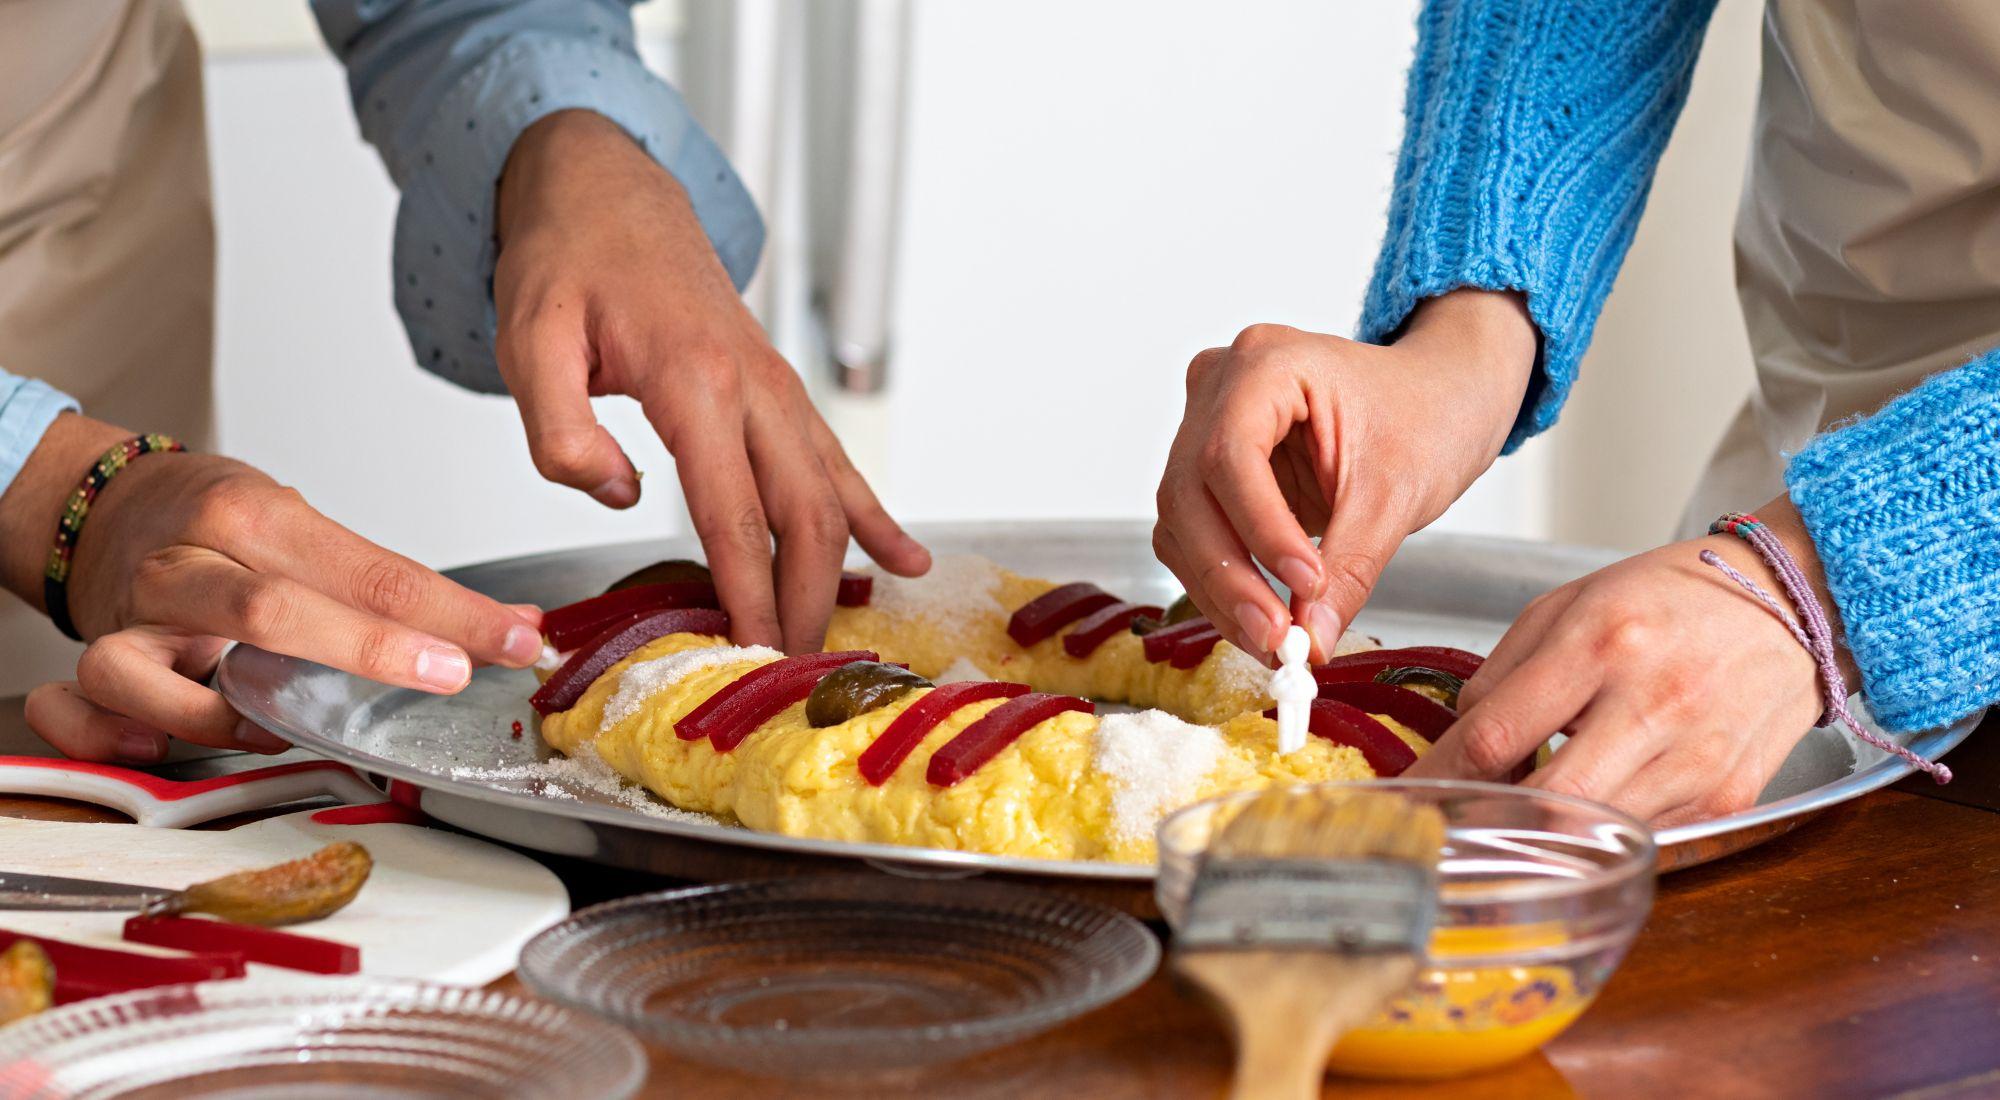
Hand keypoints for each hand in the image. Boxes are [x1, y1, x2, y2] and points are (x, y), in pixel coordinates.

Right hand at [1, 414, 542, 762]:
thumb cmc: (222, 524)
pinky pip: (87, 703)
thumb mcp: (312, 530)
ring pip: (164, 666)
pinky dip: (127, 730)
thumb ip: (401, 587)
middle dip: (372, 651)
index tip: (513, 640)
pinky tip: (173, 742)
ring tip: (291, 729)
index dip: (451, 615)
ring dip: (230, 714)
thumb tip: (514, 625)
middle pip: (278, 612)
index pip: (372, 572)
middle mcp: (193, 563)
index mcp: (258, 519)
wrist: (110, 503)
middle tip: (449, 676)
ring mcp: (139, 614)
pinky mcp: (98, 654)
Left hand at [493, 110, 928, 653]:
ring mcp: (776, 388)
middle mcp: (753, 386)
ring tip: (840, 646)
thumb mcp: (528, 337)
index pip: (734, 513)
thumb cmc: (566, 261)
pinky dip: (874, 516)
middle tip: (794, 675)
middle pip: (804, 515)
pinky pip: (836, 462)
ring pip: (830, 493)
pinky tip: (905, 559)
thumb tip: (617, 495)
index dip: (750, 592)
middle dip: (805, 602)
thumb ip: (560, 428)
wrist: (608, 189)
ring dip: (838, 573)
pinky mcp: (780, 390)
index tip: (754, 653)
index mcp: (694, 381)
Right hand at [1153, 290, 1534, 660]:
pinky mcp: (1206, 469)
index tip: (1305, 585)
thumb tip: (1310, 642)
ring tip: (1275, 640)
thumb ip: (1349, 568)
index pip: (1232, 453)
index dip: (1260, 528)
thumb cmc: (1423, 417)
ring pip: (1180, 521)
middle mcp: (1219, 386)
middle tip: (1276, 638)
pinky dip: (1221, 583)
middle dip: (1230, 575)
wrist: (1433, 400)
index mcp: (1266, 362)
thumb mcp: (1396, 494)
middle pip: (1190, 491)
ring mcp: (1204, 424)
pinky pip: (1192, 534)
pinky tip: (1260, 617)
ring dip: (1220, 590)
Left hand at [1407, 497, 1840, 824]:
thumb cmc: (1674, 598)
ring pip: (1592, 831)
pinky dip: (1603, 827)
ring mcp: (1696, 760)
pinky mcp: (1727, 798)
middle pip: (1545, 801)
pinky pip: (1641, 833)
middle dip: (1489, 819)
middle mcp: (1653, 705)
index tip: (1413, 791)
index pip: (1495, 735)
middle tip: (1456, 820)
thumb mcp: (1570, 604)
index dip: (1441, 774)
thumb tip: (1459, 742)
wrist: (1795, 603)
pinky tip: (1591, 800)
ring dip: (1546, 829)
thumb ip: (1503, 673)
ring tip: (1522, 806)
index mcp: (1603, 643)